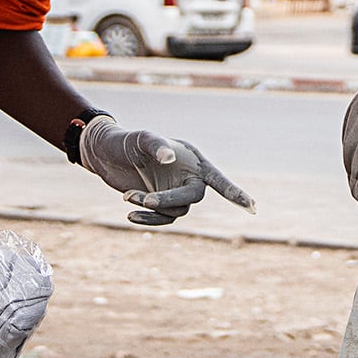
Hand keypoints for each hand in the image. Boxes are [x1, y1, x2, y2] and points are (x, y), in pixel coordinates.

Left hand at [77, 116, 255, 226]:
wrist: (105, 154)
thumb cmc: (126, 141)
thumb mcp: (140, 139)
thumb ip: (156, 145)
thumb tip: (170, 159)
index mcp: (191, 160)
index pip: (217, 179)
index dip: (234, 193)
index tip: (251, 207)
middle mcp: (188, 177)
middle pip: (192, 198)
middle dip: (169, 200)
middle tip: (144, 199)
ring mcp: (175, 192)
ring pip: (175, 211)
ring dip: (151, 207)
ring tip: (127, 196)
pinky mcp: (160, 204)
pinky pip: (163, 219)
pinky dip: (148, 219)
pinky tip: (130, 214)